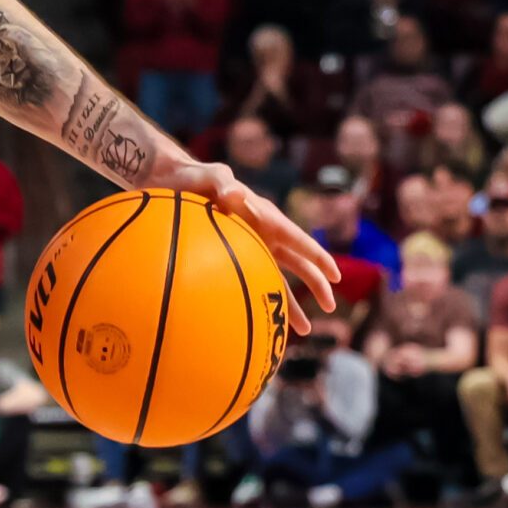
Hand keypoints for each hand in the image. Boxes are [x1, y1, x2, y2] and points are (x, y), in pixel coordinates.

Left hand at [159, 160, 339, 328]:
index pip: (297, 240)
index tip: (336, 275)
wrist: (171, 186)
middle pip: (298, 264)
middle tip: (330, 306)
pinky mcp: (231, 259)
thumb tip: (236, 193)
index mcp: (265, 217)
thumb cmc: (193, 179)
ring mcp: (249, 249)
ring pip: (277, 280)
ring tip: (305, 330)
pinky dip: (257, 302)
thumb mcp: (209, 177)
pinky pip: (249, 284)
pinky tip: (260, 325)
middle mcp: (263, 235)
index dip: (318, 257)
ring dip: (291, 304)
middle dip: (317, 285)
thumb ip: (223, 184)